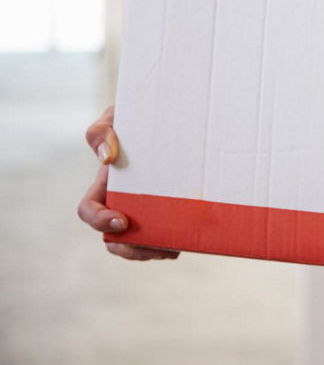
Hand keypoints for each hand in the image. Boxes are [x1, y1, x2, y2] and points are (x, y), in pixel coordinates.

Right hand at [80, 106, 178, 260]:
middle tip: (158, 249)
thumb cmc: (136, 116)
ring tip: (178, 247)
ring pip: (145, 242)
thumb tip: (107, 157)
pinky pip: (172, 232)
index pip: (89, 211)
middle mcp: (125, 200)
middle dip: (132, 250)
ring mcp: (149, 207)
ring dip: (158, 250)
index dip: (99, 221)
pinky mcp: (173, 208)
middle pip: (115, 240)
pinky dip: (180, 239)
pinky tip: (195, 236)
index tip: (121, 221)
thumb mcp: (116, 116)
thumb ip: (101, 131)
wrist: (172, 114)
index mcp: (106, 184)